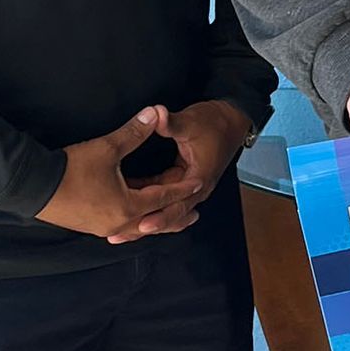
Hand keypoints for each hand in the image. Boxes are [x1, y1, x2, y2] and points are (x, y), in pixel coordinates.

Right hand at [36, 107, 198, 241]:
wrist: (33, 186)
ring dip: (155, 221)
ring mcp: (104, 228)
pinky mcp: (91, 226)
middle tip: (194, 215)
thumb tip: (156, 112)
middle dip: (175, 216)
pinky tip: (136, 216)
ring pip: (138, 227)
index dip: (182, 188)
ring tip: (169, 217)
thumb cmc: (72, 168)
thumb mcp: (107, 148)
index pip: (164, 197)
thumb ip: (134, 132)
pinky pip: (122, 227)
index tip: (198, 182)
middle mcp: (119, 223)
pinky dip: (135, 222)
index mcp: (128, 207)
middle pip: (155, 222)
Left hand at [102, 98, 251, 243]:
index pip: (179, 205)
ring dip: (145, 220)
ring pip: (165, 210)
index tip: (142, 224)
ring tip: (119, 234)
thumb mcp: (191, 122)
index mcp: (199, 179)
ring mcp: (188, 188)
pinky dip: (148, 207)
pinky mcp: (181, 183)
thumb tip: (156, 114)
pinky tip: (129, 211)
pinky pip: (164, 200)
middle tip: (119, 236)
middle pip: (169, 215)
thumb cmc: (214, 123)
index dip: (160, 216)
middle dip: (146, 226)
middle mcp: (195, 189)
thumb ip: (172, 123)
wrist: (230, 121)